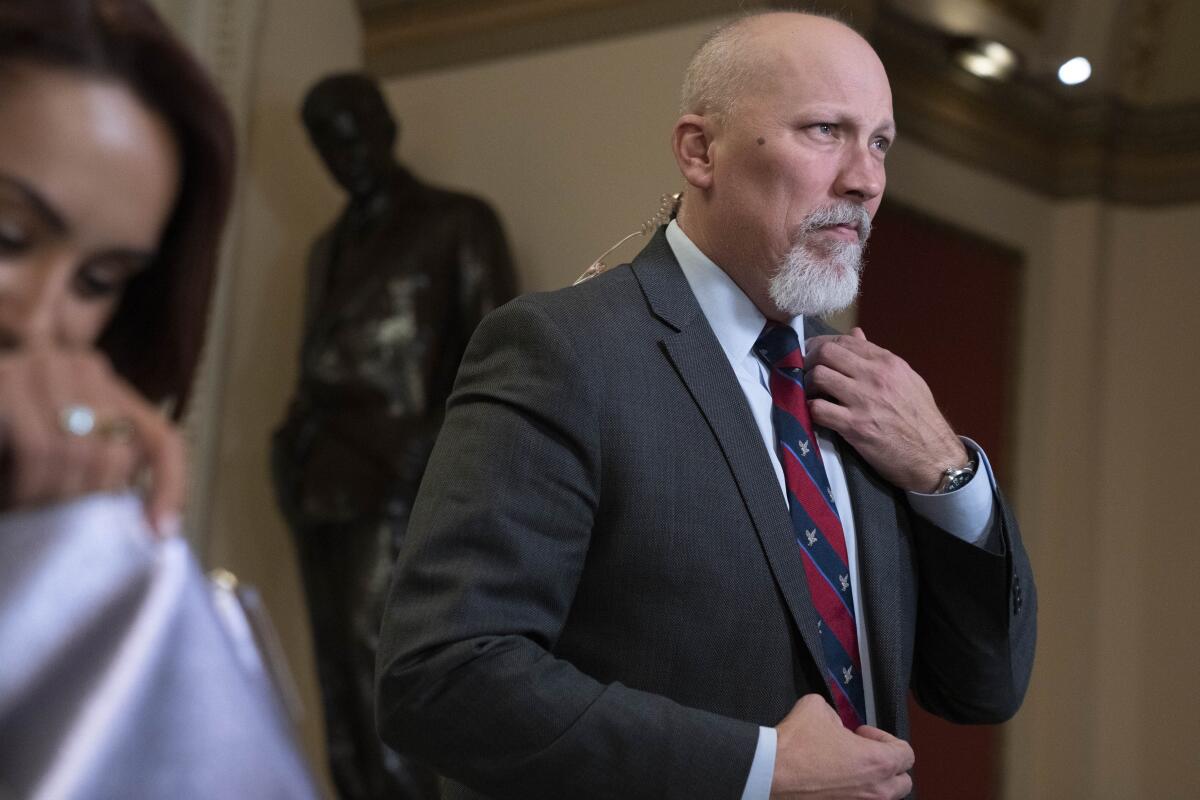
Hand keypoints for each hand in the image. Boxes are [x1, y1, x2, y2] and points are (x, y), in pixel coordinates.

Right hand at [0, 347, 184, 533]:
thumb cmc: (9, 452)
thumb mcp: (65, 458)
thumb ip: (102, 469)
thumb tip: (158, 528)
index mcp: (106, 384)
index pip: (161, 440)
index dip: (171, 487)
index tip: (161, 533)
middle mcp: (80, 366)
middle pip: (116, 453)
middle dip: (88, 502)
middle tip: (62, 530)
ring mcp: (39, 367)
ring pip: (78, 454)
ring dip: (52, 498)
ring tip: (31, 514)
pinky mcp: (3, 383)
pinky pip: (40, 449)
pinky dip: (30, 486)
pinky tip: (15, 500)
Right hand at [770, 694, 913, 798]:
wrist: (771, 772)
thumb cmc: (796, 744)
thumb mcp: (818, 707)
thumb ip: (836, 713)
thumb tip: (834, 722)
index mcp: (877, 762)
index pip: (907, 753)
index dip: (885, 738)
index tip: (862, 734)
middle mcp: (875, 791)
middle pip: (903, 782)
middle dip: (888, 765)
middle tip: (863, 753)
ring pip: (882, 797)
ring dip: (873, 782)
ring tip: (849, 769)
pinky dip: (854, 793)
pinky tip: (833, 781)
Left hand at [804, 328, 966, 492]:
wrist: (935, 456)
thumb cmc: (921, 418)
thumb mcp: (906, 379)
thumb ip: (878, 357)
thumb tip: (856, 335)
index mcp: (887, 362)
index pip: (845, 340)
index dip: (821, 344)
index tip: (812, 354)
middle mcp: (875, 376)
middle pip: (826, 352)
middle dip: (809, 360)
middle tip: (805, 373)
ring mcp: (864, 400)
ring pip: (818, 376)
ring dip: (807, 384)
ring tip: (811, 394)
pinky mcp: (855, 426)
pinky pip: (818, 409)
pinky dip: (810, 409)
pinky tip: (815, 413)